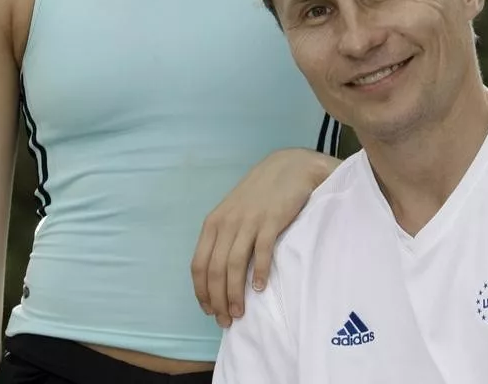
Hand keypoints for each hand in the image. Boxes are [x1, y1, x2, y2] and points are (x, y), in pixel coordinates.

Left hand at [191, 148, 339, 327]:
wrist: (288, 167)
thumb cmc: (260, 193)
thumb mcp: (234, 211)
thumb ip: (225, 236)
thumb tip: (218, 274)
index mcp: (214, 222)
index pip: (199, 264)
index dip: (202, 292)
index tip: (209, 310)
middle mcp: (227, 222)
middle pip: (214, 270)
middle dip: (217, 300)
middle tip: (226, 320)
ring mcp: (248, 221)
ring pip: (233, 265)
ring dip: (234, 294)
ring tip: (239, 313)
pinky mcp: (270, 220)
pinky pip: (260, 252)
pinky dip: (258, 273)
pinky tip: (260, 288)